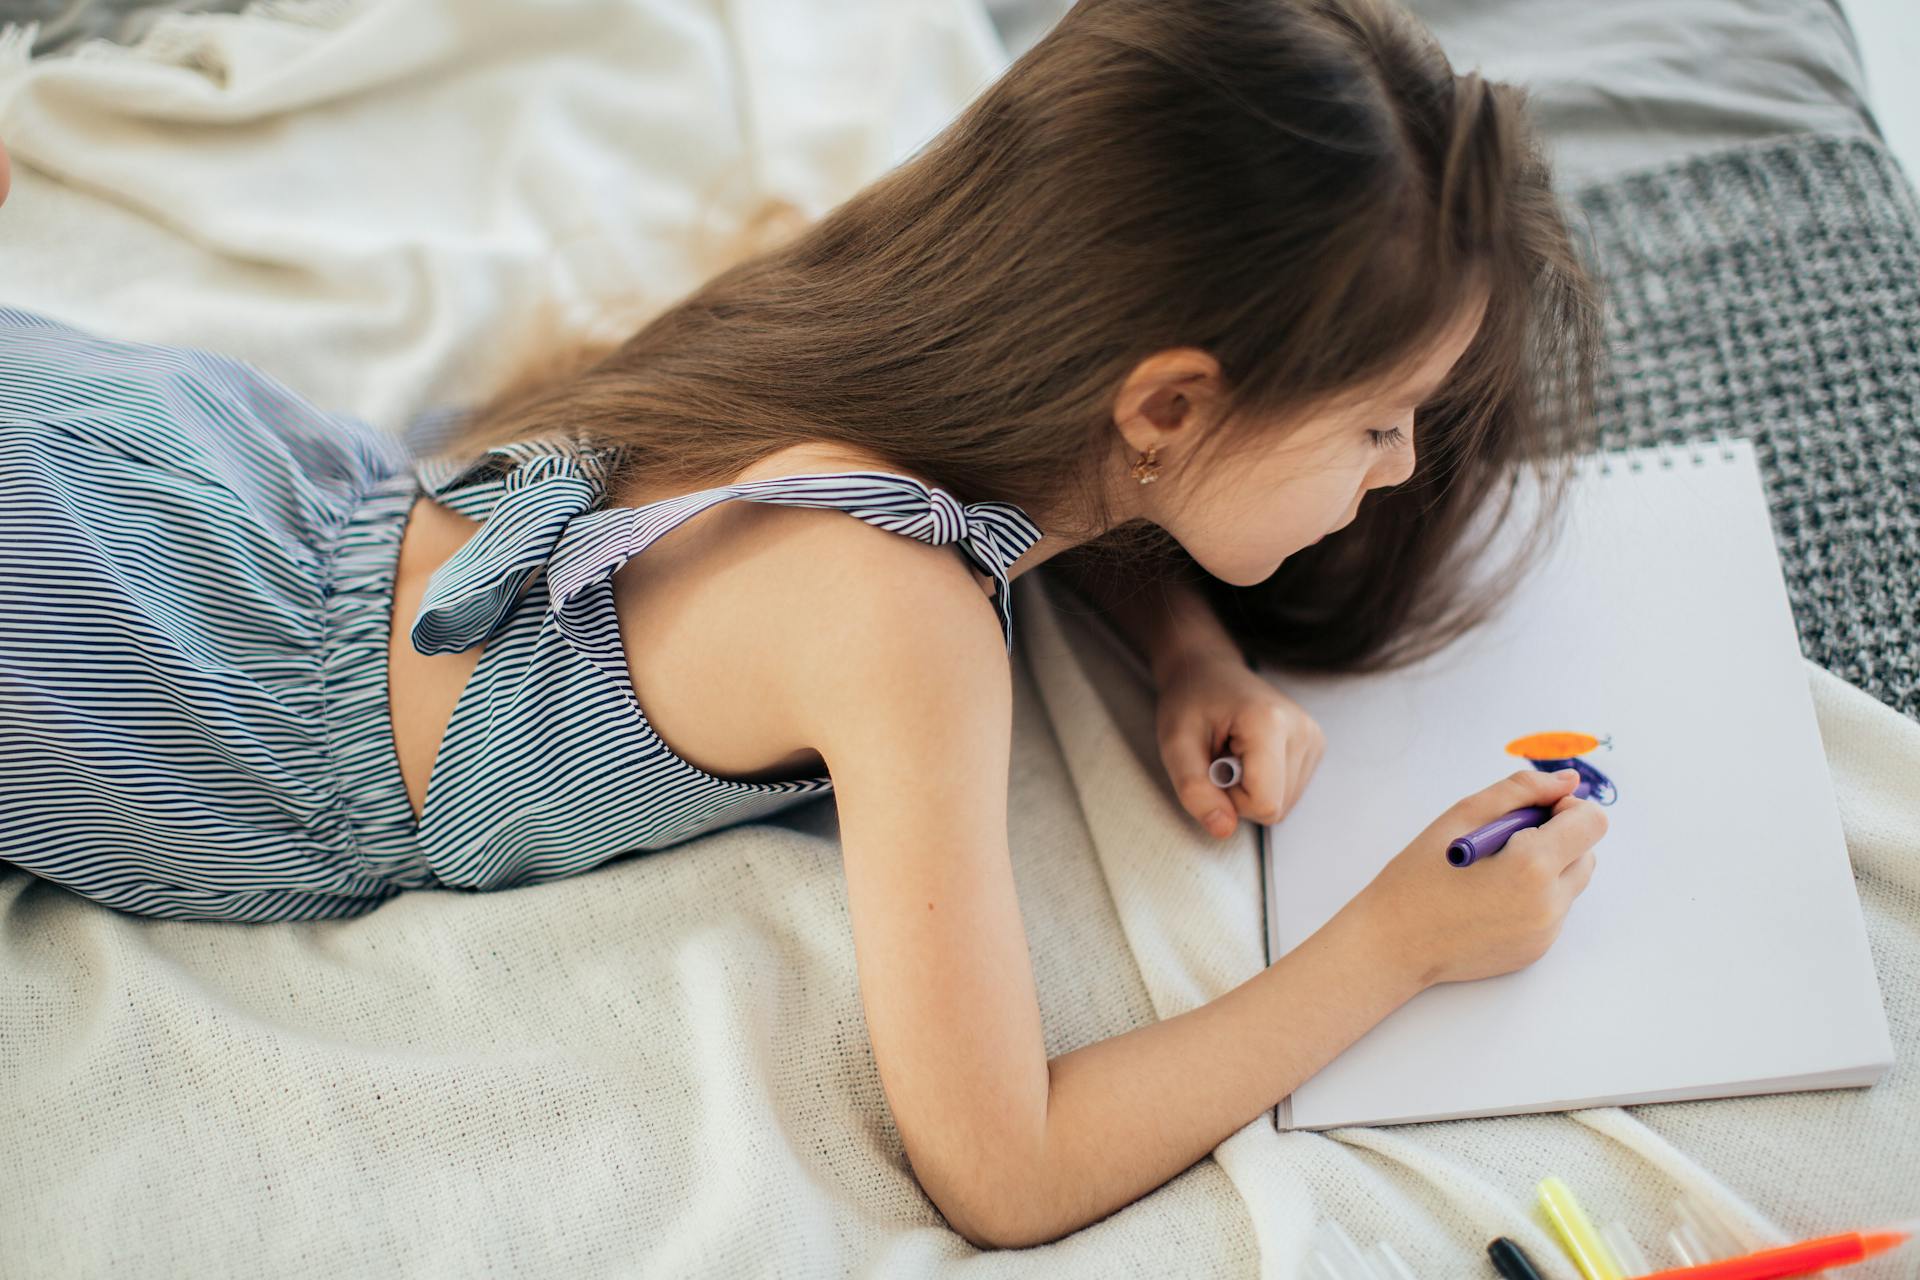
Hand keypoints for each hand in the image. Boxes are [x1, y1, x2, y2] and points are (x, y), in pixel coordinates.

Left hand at [1154, 653, 1325, 838]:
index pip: (1264, 804)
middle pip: (1275, 808)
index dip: (1230, 800)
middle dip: (1239, 796)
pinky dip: (1263, 783)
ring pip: (1283, 805)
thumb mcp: (1175, 744)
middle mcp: (1303, 730)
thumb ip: (1194, 790)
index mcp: (1271, 723)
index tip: (1213, 766)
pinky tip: (1249, 755)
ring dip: (1250, 790)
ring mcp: (1314, 738)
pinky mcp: (1315, 746)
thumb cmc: (1190, 702)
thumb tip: (1223, 829)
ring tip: (1233, 753)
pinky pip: (1288, 793)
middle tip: (1220, 757)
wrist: (1208, 670)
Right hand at [1343, 768, 1606, 987]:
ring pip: (1571, 883)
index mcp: (1533, 866)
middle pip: (1587, 852)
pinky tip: (1491, 899)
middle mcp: (1549, 904)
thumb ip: (1520, 790)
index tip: (1531, 813)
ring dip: (1547, 867)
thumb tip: (1568, 781)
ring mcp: (1546, 933)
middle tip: (1505, 840)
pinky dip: (1534, 896)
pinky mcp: (1537, 950)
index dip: (1566, 808)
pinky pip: (1553, 911)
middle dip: (1556, 838)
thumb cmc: (1418, 878)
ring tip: (1495, 871)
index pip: (1591, 822)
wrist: (1394, 945)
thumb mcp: (1461, 816)